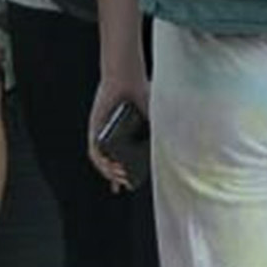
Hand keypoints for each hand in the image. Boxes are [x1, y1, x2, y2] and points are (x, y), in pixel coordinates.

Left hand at [85, 74, 149, 190]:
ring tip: (120, 177)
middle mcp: (112, 136)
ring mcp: (102, 133)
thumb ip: (160, 132)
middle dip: (117, 177)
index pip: (124, 160)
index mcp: (125, 135)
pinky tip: (109, 166)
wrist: (127, 79)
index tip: (128, 187)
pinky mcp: (95, 128)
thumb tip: (172, 150)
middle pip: (111, 163)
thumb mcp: (154, 118)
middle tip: (126, 184)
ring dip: (109, 172)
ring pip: (101, 159)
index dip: (124, 176)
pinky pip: (94, 150)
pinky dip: (101, 160)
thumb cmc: (141, 94)